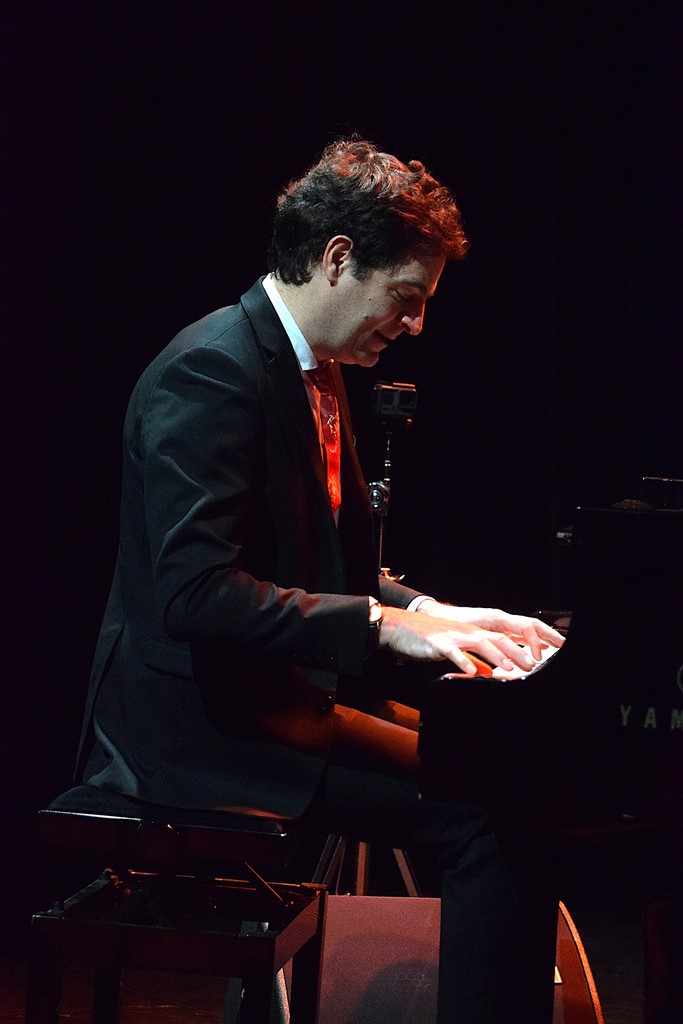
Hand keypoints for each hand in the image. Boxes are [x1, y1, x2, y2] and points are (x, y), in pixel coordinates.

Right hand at [417, 601, 564, 661]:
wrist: (400, 628)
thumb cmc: (427, 639)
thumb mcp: (454, 650)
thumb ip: (472, 660)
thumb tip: (487, 673)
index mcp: (472, 633)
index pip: (502, 638)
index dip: (520, 647)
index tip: (536, 660)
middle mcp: (466, 632)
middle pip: (497, 639)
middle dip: (516, 652)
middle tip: (532, 665)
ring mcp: (453, 636)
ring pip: (480, 643)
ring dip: (497, 656)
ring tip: (510, 668)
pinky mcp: (438, 643)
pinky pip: (453, 653)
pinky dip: (464, 662)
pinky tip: (472, 672)